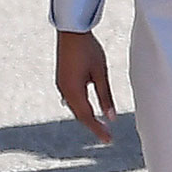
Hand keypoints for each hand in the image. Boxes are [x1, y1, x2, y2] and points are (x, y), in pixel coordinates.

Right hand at [56, 29, 115, 143]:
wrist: (71, 31)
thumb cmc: (88, 49)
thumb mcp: (100, 73)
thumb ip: (105, 96)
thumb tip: (111, 117)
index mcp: (74, 91)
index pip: (87, 117)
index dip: (98, 130)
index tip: (108, 140)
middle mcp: (64, 91)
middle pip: (79, 114)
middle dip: (93, 125)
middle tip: (107, 137)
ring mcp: (61, 85)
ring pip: (74, 107)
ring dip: (86, 117)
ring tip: (100, 125)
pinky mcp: (62, 79)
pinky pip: (71, 99)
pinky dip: (81, 107)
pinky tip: (88, 109)